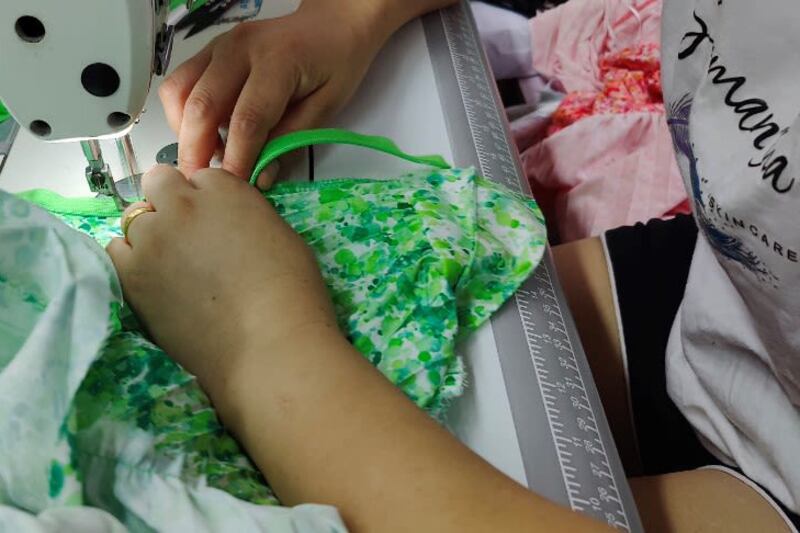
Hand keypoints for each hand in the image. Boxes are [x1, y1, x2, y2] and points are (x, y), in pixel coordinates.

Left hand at [106, 165, 338, 389]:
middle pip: (159, 185)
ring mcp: (152, 238)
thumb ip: (245, 217)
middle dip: (171, 204)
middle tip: (191, 240)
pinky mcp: (131, 274)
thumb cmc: (292, 293)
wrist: (267, 346)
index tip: (217, 225)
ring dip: (151, 234)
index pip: (201, 178)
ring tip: (173, 268)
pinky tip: (155, 282)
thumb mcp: (280, 236)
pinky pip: (116, 252)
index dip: (207, 201)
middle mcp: (182, 204)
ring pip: (135, 219)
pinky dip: (132, 261)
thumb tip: (228, 226)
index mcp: (225, 189)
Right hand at [159, 0, 402, 187]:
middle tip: (203, 184)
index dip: (236, 159)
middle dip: (197, 152)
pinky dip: (184, 115)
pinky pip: (181, 84)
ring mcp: (219, 46)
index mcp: (277, 62)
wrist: (332, 23)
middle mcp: (240, 49)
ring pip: (180, 93)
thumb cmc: (335, 62)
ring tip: (208, 157)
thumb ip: (291, 141)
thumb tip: (261, 179)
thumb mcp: (326, 105)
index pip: (247, 120)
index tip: (232, 189)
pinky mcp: (209, 50)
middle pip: (202, 107)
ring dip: (185, 133)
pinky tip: (206, 133)